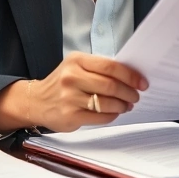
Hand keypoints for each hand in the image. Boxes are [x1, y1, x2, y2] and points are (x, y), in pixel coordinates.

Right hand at [0, 52, 147, 132]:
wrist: (36, 101)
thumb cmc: (62, 83)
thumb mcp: (75, 67)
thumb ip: (98, 69)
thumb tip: (130, 76)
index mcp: (76, 61)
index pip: (110, 66)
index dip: (130, 75)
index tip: (142, 82)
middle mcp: (72, 77)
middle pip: (111, 85)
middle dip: (129, 92)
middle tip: (136, 96)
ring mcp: (70, 97)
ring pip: (107, 102)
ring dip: (122, 105)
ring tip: (127, 106)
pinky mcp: (70, 115)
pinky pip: (100, 117)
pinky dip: (112, 115)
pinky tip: (114, 112)